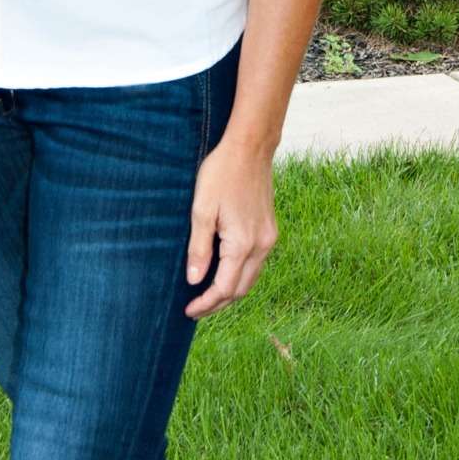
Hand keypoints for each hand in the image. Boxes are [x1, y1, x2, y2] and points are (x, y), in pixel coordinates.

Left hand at [183, 136, 278, 317]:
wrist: (250, 148)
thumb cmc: (221, 174)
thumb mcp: (201, 210)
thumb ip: (199, 248)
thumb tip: (194, 281)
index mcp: (243, 244)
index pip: (224, 288)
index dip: (206, 303)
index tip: (188, 311)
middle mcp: (261, 246)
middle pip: (241, 290)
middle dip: (218, 303)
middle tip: (195, 309)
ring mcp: (269, 238)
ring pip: (251, 278)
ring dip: (230, 291)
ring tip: (207, 295)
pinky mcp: (270, 230)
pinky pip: (256, 263)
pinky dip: (240, 275)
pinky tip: (224, 272)